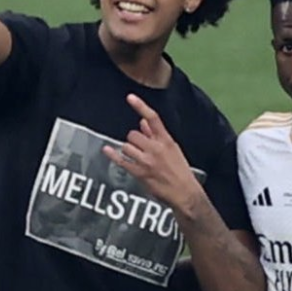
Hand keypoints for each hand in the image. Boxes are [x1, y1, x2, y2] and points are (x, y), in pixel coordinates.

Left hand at [103, 94, 204, 212]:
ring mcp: (147, 160)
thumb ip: (156, 135)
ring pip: (127, 146)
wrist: (185, 193)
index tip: (130, 97)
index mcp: (166, 140)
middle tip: (140, 148)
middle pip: (134, 134)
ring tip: (136, 157)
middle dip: (134, 140)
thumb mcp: (173, 149)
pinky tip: (107, 150)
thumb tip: (143, 122)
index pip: (153, 118)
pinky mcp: (140, 172)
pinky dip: (112, 155)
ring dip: (128, 150)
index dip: (140, 106)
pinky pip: (122, 161)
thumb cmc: (180, 171)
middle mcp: (156, 148)